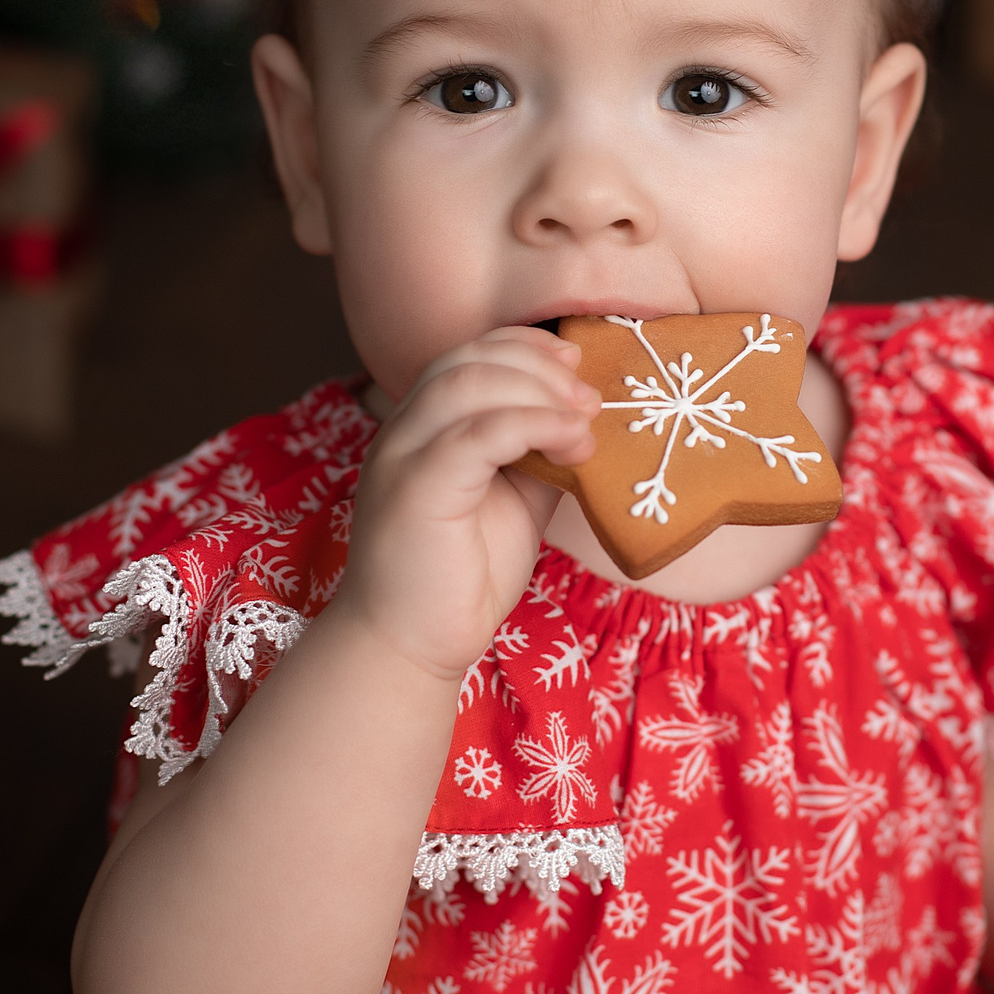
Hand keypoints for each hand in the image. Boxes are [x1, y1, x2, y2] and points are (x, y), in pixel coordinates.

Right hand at [332, 327, 598, 683]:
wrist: (412, 647)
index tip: (575, 362)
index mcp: (421, 428)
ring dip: (540, 391)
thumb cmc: (463, 577)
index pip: (465, 355)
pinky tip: (570, 444)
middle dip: (539, 366)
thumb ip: (538, 454)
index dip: (523, 346)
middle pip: (468, 358)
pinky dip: (533, 425)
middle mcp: (403, 432)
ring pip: (468, 384)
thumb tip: (585, 420)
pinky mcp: (415, 489)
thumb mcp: (515, 499)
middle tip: (591, 399)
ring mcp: (402, 457)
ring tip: (585, 422)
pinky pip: (476, 434)